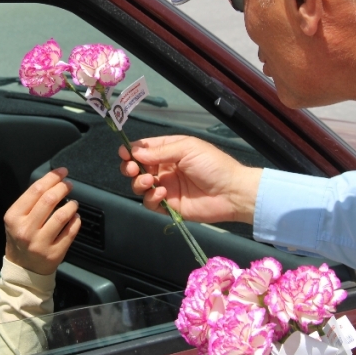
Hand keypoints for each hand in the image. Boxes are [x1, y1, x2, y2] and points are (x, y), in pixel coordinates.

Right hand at [3, 167, 81, 275]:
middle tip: (69, 184)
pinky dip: (76, 221)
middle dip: (62, 187)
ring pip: (61, 216)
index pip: (35, 190)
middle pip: (49, 200)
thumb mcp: (16, 219)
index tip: (61, 172)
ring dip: (71, 205)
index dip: (51, 177)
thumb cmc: (21, 238)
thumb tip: (52, 181)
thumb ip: (30, 202)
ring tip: (73, 203)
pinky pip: (70, 232)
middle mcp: (25, 230)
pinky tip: (75, 217)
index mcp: (14, 217)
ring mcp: (39, 243)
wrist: (23, 268)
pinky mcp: (54, 254)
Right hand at [118, 135, 261, 223]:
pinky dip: (151, 198)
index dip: (131, 151)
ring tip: (149, 182)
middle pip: (136, 168)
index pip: (144, 149)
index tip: (124, 153)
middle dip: (130, 168)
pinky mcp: (169, 205)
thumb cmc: (213, 165)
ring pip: (139, 186)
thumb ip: (160, 151)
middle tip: (133, 169)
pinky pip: (150, 202)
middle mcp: (165, 168)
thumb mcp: (187, 149)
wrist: (231, 192)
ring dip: (139, 183)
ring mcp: (166, 187)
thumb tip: (135, 152)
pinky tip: (162, 194)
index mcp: (170, 150)